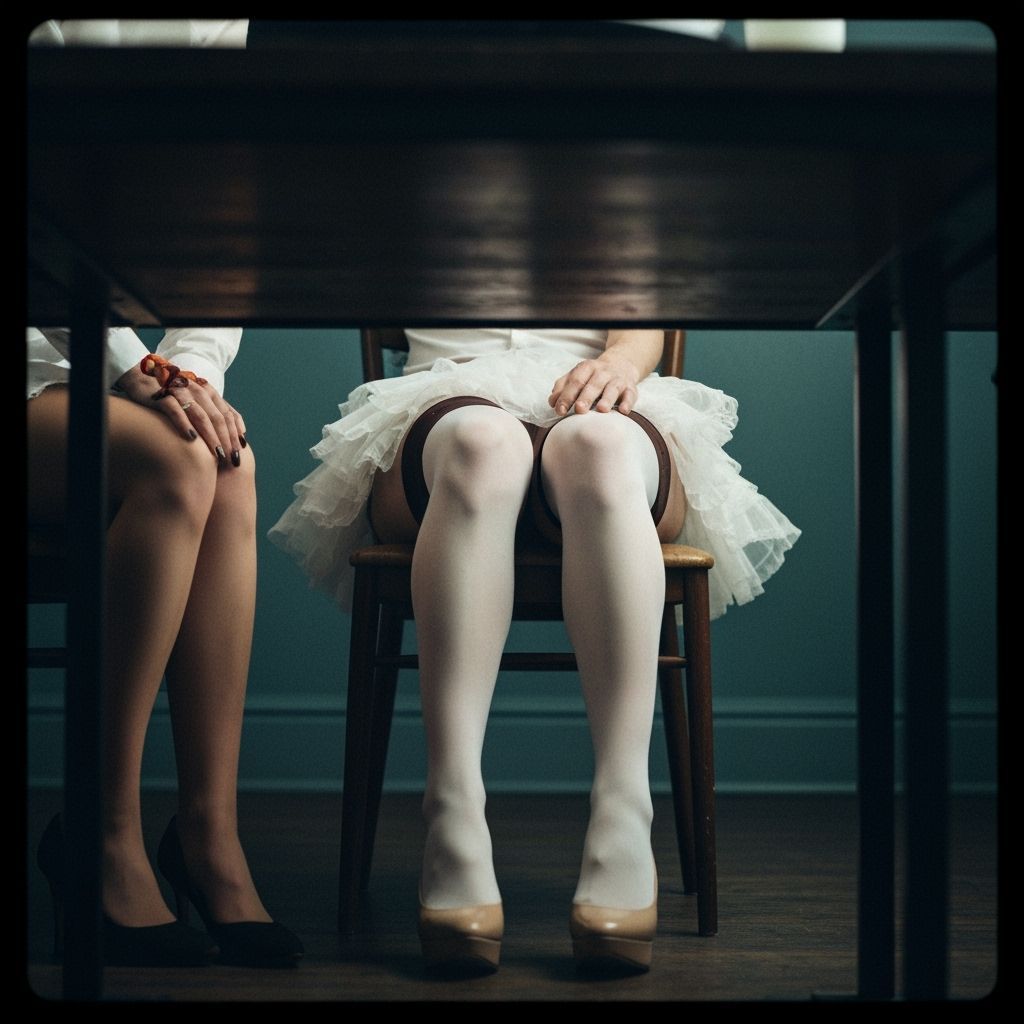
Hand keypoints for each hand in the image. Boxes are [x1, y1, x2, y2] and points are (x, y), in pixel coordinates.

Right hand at [115, 364, 247, 465]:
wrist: (144, 382)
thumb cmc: (176, 399)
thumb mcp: (202, 405)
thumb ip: (221, 415)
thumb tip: (243, 433)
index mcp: (209, 392)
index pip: (228, 415)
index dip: (235, 435)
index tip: (239, 454)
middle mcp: (197, 390)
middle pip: (217, 417)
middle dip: (226, 439)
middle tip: (230, 459)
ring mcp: (180, 392)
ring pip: (200, 415)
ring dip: (211, 436)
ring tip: (217, 454)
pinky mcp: (161, 396)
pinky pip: (175, 410)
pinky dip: (184, 424)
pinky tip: (192, 439)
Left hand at [548, 353, 641, 415]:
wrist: (621, 364)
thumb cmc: (593, 376)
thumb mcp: (577, 375)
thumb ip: (562, 387)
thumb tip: (552, 402)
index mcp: (586, 368)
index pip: (575, 381)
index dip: (566, 396)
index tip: (560, 410)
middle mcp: (602, 372)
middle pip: (593, 384)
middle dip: (586, 397)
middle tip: (579, 410)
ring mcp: (617, 380)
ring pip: (612, 388)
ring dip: (607, 399)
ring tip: (601, 410)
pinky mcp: (630, 388)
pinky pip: (630, 394)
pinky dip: (627, 402)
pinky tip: (623, 411)